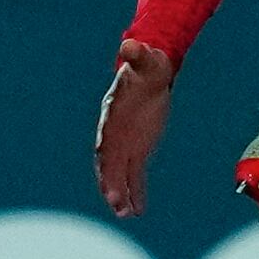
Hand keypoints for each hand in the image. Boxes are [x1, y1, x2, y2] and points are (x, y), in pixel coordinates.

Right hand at [95, 39, 176, 217]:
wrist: (152, 71)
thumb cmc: (147, 65)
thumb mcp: (145, 60)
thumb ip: (137, 55)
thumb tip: (130, 43)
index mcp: (112, 116)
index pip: (106, 144)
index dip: (107, 163)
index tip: (109, 179)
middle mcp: (114, 133)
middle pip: (110, 165)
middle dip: (112, 186)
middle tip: (118, 207)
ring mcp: (125, 143)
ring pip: (120, 174)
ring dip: (121, 194)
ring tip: (125, 215)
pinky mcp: (138, 149)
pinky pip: (135, 174)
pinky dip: (136, 192)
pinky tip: (138, 210)